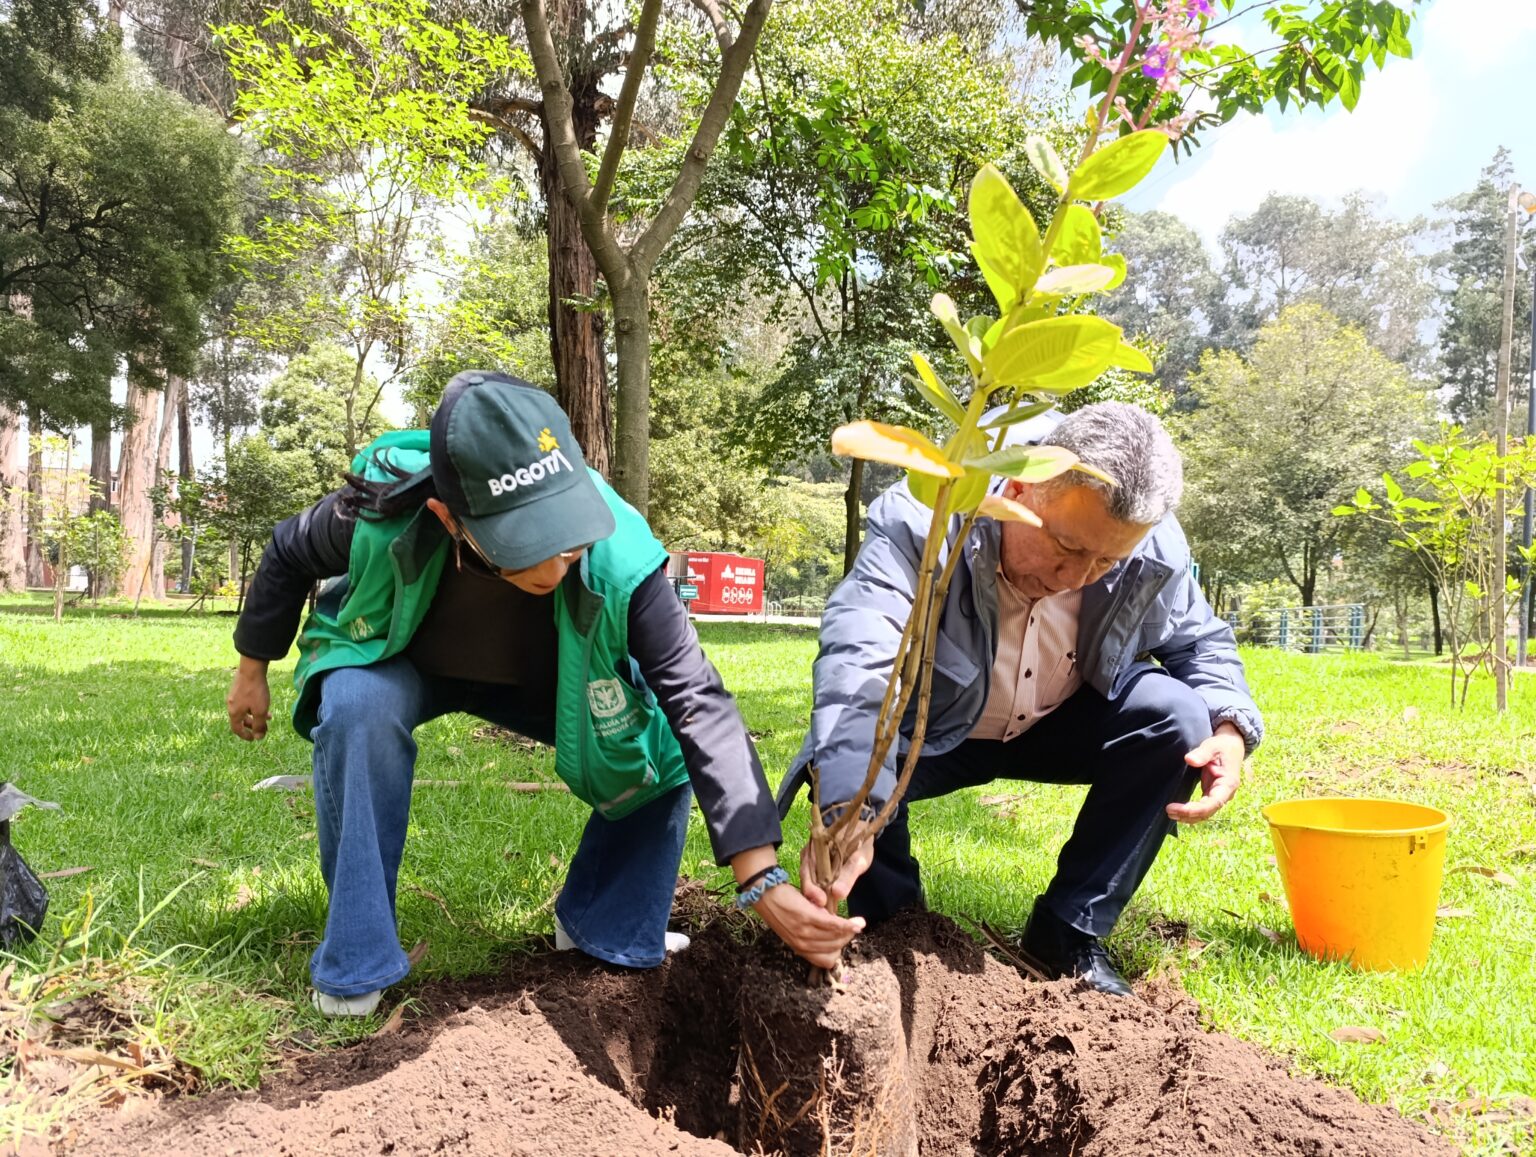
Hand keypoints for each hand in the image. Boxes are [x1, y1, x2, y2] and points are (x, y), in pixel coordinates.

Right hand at [227, 657, 272, 741]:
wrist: (252, 669)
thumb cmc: (255, 691)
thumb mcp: (260, 711)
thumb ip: (259, 725)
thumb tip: (258, 738)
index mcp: (234, 713)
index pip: (237, 729)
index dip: (245, 736)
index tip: (254, 738)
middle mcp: (231, 705)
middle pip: (241, 720)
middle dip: (253, 725)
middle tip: (265, 728)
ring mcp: (234, 696)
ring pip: (245, 711)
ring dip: (256, 716)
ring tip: (269, 716)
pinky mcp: (238, 688)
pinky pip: (245, 702)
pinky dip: (254, 707)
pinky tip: (264, 703)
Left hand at [751, 882, 865, 970]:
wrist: (764, 892)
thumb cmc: (782, 907)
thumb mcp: (796, 927)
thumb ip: (813, 934)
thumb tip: (834, 933)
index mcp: (799, 948)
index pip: (825, 961)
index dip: (838, 952)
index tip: (845, 940)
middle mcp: (801, 944)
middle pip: (834, 949)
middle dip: (847, 939)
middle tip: (855, 927)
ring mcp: (804, 932)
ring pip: (835, 937)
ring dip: (850, 931)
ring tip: (858, 922)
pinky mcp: (806, 917)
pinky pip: (832, 924)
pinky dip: (846, 924)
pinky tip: (855, 921)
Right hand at [797, 817, 875, 908]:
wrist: (861, 831)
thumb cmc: (860, 842)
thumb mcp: (859, 857)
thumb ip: (848, 874)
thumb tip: (838, 894)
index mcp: (816, 846)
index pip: (808, 870)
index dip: (812, 888)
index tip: (821, 902)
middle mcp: (809, 854)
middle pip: (805, 879)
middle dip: (813, 897)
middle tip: (823, 914)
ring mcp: (810, 861)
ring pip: (809, 883)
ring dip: (815, 898)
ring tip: (825, 914)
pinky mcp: (815, 869)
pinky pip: (814, 884)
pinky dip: (819, 895)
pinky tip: (825, 906)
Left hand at [1167, 722, 1244, 823]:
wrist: (1230, 745)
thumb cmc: (1222, 746)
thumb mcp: (1212, 746)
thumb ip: (1202, 753)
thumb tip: (1189, 759)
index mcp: (1228, 784)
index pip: (1213, 803)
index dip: (1195, 809)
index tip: (1177, 808)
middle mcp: (1225, 794)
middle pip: (1207, 812)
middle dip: (1189, 814)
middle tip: (1169, 811)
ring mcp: (1218, 795)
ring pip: (1205, 813)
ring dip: (1189, 816)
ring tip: (1171, 814)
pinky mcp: (1211, 793)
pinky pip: (1202, 807)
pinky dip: (1191, 812)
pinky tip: (1179, 813)